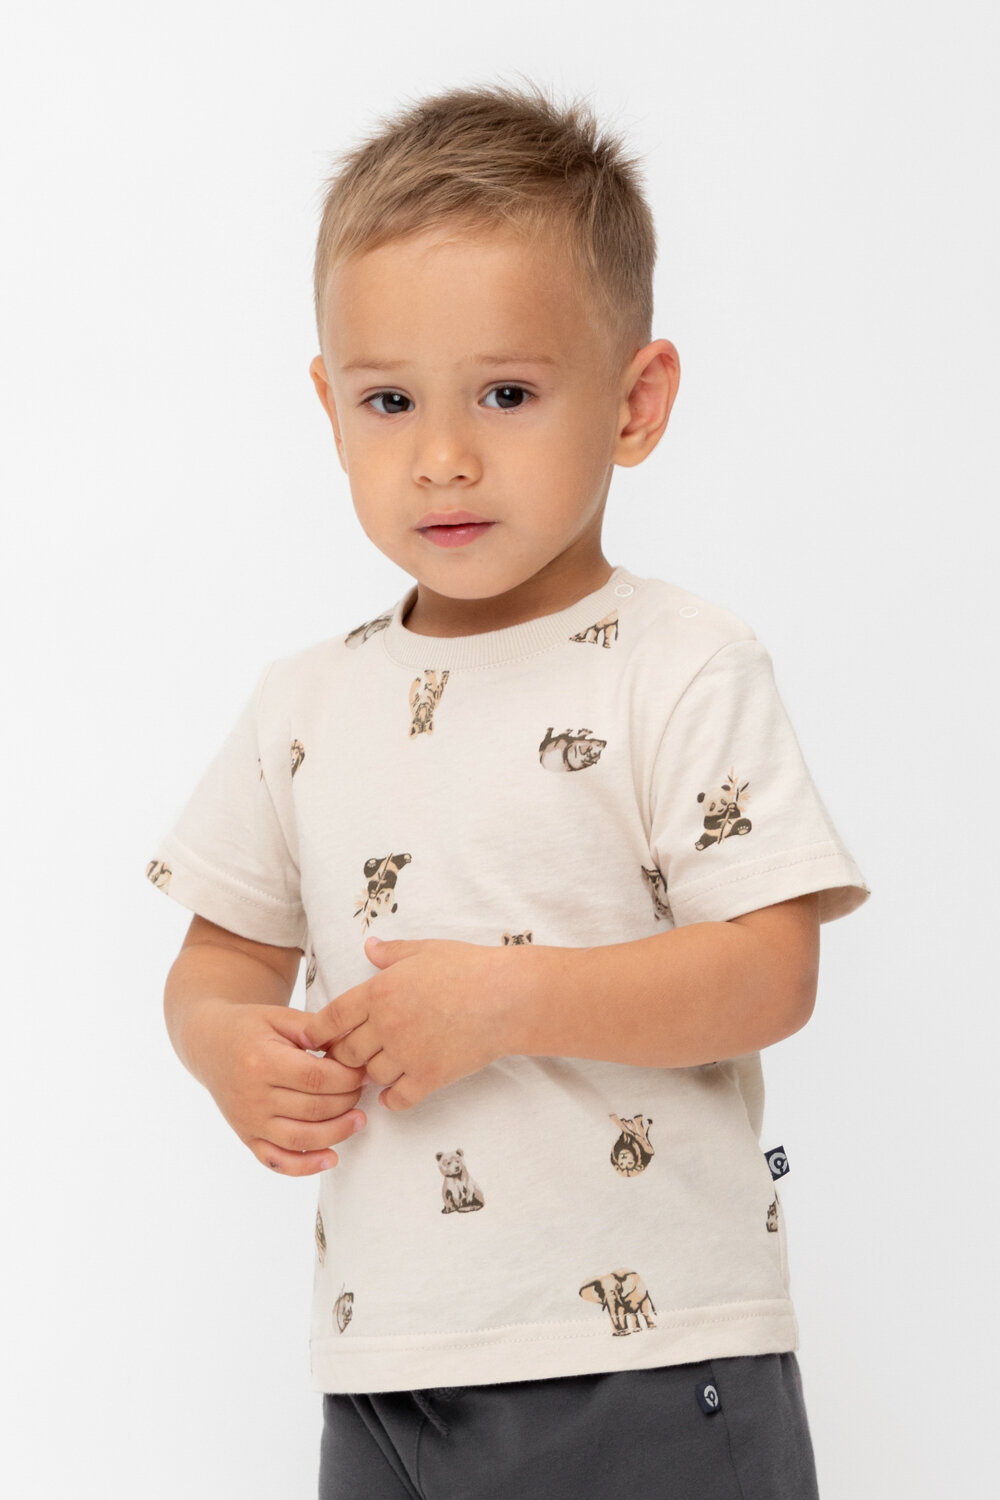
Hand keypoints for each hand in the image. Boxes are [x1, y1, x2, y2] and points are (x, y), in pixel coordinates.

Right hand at [190, 1000, 367, 1175]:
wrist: (209, 1044)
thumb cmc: (249, 1028)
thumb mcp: (280, 1017)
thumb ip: (315, 1028)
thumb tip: (351, 1042)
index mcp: (261, 1061)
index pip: (315, 1078)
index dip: (347, 1077)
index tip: (364, 1071)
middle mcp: (252, 1096)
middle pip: (312, 1109)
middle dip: (347, 1101)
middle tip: (363, 1089)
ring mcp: (248, 1121)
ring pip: (301, 1138)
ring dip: (336, 1133)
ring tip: (358, 1119)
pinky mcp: (246, 1137)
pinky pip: (277, 1160)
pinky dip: (305, 1166)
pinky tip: (331, 1158)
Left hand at [297, 936, 522, 1111]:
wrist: (507, 997)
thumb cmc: (468, 967)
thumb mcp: (425, 950)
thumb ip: (391, 953)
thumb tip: (369, 946)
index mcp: (379, 992)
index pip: (331, 1018)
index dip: (317, 1031)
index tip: (313, 1039)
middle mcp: (386, 1025)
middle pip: (346, 1052)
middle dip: (343, 1055)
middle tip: (348, 1056)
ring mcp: (407, 1054)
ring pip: (370, 1075)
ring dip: (370, 1074)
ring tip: (376, 1070)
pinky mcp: (430, 1077)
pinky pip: (397, 1098)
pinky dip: (391, 1099)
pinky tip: (393, 1094)